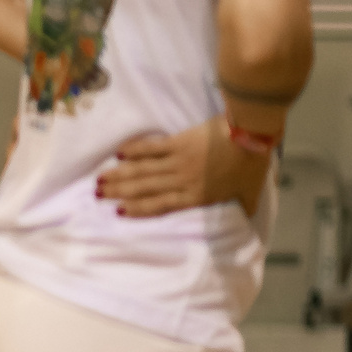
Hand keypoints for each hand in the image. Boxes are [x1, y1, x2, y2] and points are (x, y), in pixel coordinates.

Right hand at [96, 118, 268, 218]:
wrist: (252, 132)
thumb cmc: (253, 163)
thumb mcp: (251, 192)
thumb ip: (244, 206)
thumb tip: (245, 218)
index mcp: (197, 196)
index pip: (161, 205)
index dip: (138, 209)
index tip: (119, 211)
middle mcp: (181, 181)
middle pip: (145, 188)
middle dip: (119, 192)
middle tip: (99, 194)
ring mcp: (177, 161)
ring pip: (142, 171)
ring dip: (120, 175)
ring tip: (101, 179)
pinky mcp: (178, 142)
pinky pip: (151, 149)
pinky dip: (134, 151)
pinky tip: (119, 153)